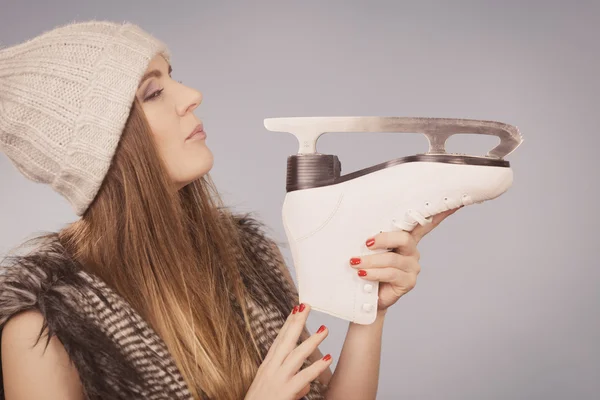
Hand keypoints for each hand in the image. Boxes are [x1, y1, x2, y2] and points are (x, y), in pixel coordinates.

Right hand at [245, 303, 331, 399]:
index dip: (288, 323)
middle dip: (297, 322)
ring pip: (296, 355)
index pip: (279, 339)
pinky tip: (328, 359)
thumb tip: (305, 383)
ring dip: (312, 340)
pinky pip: (304, 377)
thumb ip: (290, 383)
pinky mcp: (285, 391)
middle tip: (308, 306)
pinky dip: (316, 367)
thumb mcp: (273, 389)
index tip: (296, 308)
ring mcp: (278, 379)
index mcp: (267, 366)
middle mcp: (271, 369)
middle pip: (286, 340)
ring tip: (325, 329)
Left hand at [348, 207, 462, 310]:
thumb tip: (363, 230)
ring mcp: (412, 266)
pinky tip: (363, 274)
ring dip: (371, 260)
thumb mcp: (368, 250)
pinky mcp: (408, 281)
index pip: (425, 223)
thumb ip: (372, 239)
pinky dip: (374, 272)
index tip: (458, 200)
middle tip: (366, 243)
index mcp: (405, 239)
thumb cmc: (367, 269)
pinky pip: (392, 273)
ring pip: (393, 258)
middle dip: (383, 239)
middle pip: (405, 238)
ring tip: (356, 262)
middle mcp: (412, 251)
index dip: (440, 212)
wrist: (368, 297)